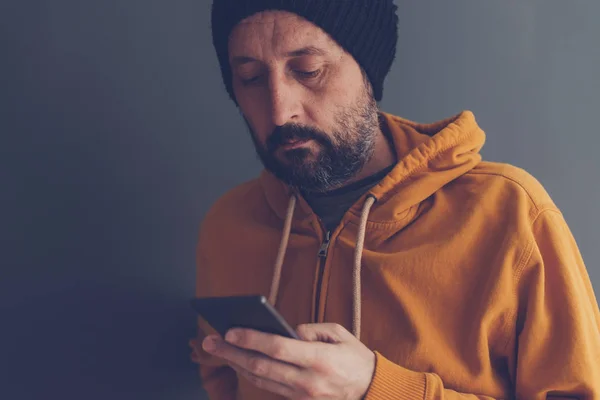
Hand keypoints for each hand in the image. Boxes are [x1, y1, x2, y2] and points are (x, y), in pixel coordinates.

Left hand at [202, 323, 375, 398]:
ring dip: (236, 364)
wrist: (370, 391)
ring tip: (218, 349)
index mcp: (318, 360)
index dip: (251, 339)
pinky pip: (269, 387)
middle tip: (211, 341)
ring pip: (260, 379)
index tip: (231, 331)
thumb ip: (311, 330)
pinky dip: (251, 374)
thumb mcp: (339, 333)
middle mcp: (306, 380)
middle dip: (232, 353)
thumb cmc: (355, 358)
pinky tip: (238, 362)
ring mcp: (301, 395)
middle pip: (261, 366)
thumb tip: (286, 331)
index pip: (277, 348)